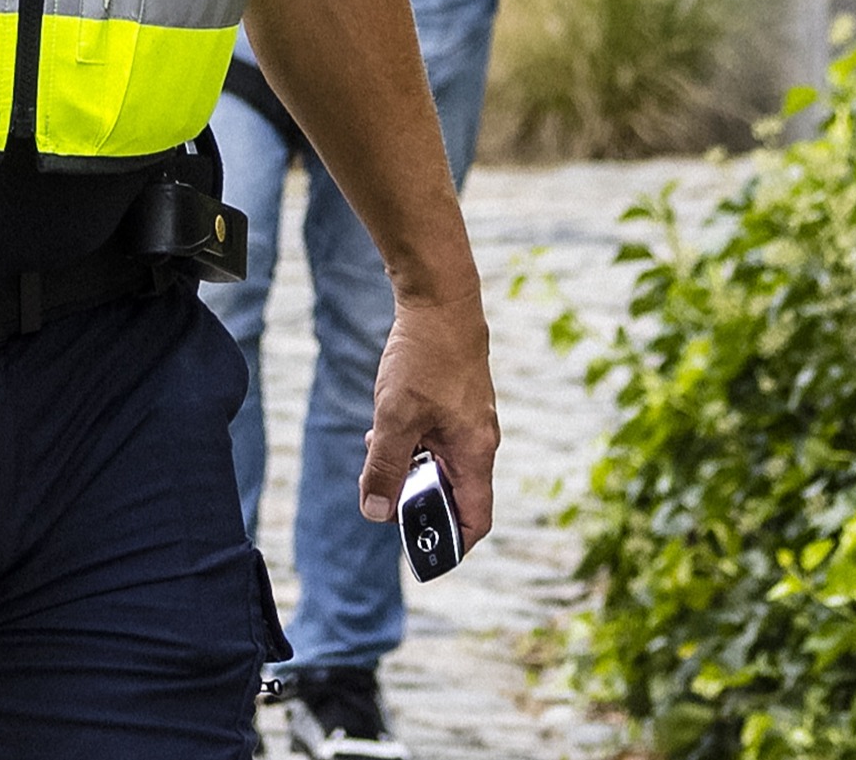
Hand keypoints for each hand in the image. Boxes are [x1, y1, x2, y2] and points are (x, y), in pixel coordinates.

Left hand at [359, 288, 499, 552]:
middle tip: (384, 499)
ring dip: (409, 471)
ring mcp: (469, 423)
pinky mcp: (456, 405)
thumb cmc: (425, 359)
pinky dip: (411, 445)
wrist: (440, 302)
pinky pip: (436, 441)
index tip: (423, 552)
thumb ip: (385, 468)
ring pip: (441, 465)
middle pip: (455, 495)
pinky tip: (384, 432)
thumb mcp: (394, 419)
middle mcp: (479, 442)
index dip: (452, 543)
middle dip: (419, 502)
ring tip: (378, 460)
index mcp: (475, 453)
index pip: (475, 519)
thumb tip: (376, 513)